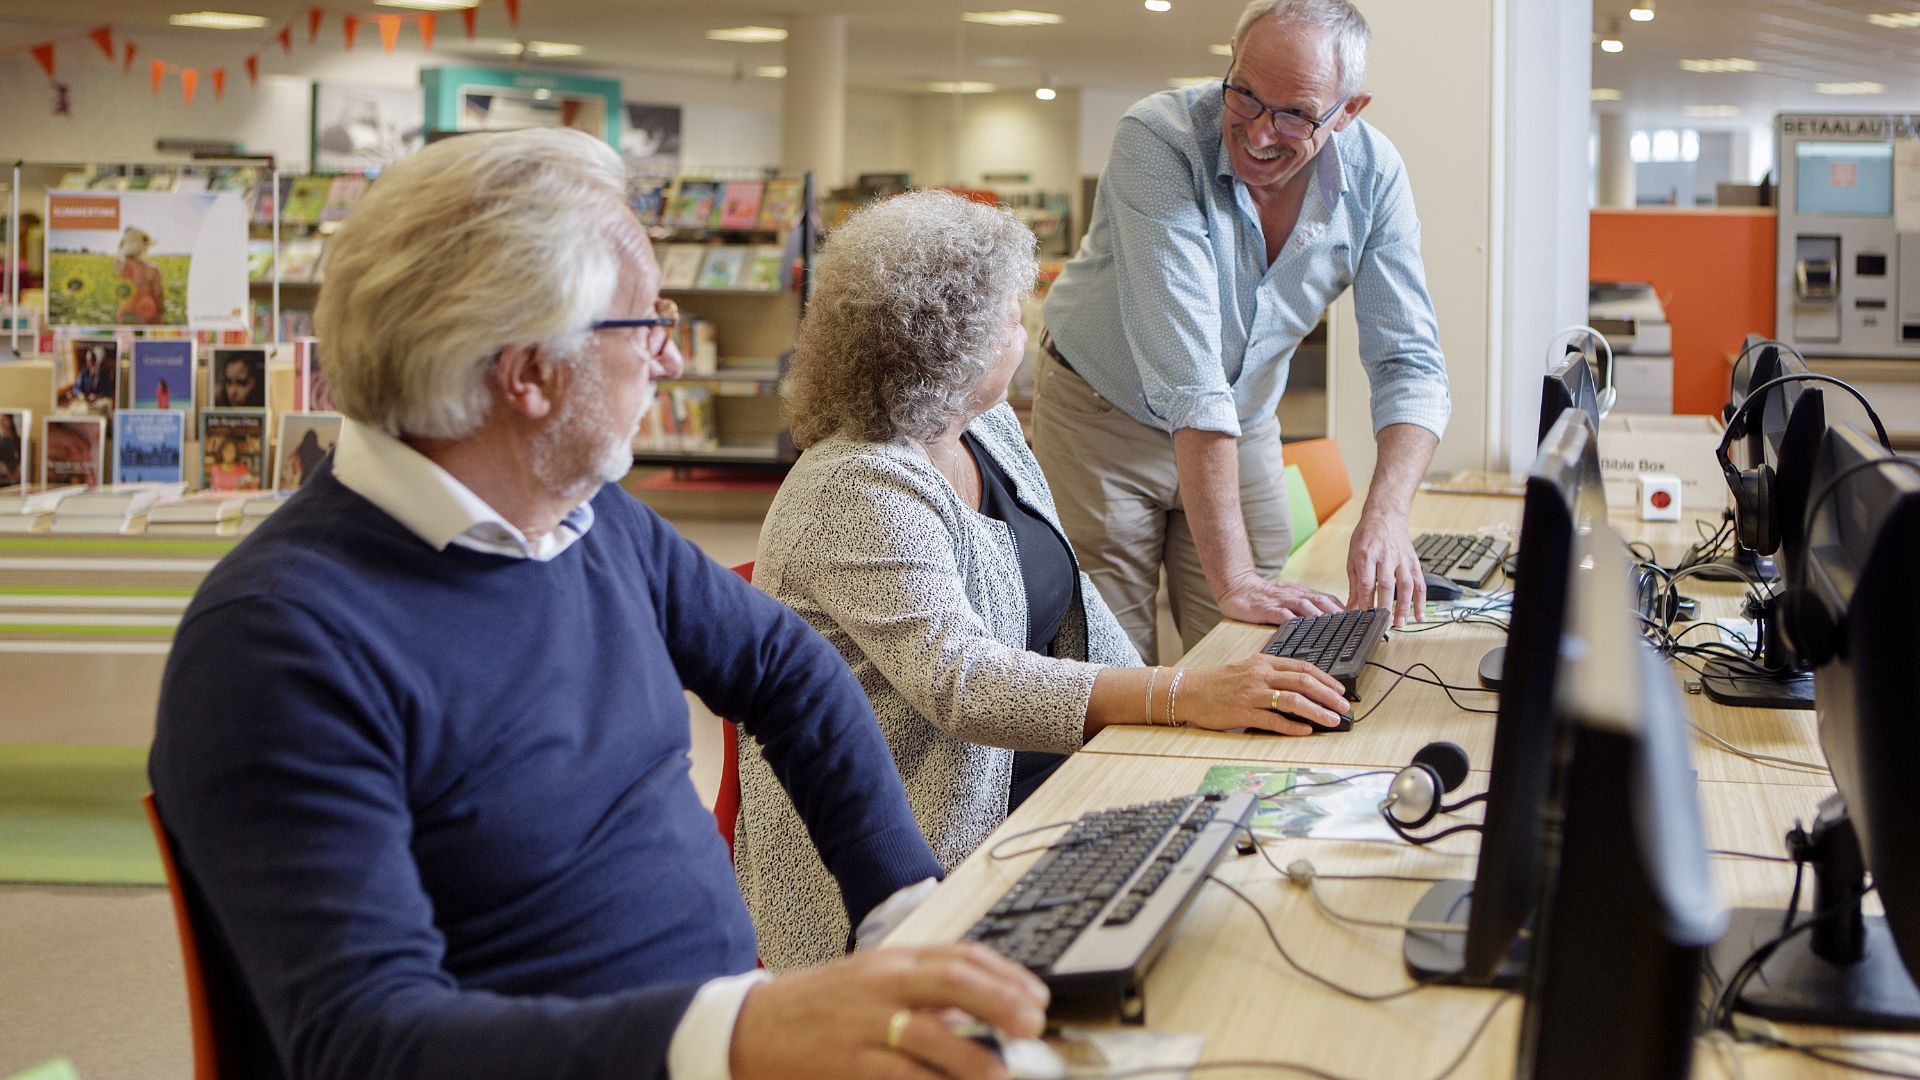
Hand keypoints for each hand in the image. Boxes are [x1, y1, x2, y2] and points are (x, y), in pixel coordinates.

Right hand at [731, 943, 1048, 1079]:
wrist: (749, 1027)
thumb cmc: (818, 1007)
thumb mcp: (870, 982)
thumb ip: (921, 989)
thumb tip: (984, 1009)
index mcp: (892, 961)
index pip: (960, 955)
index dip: (1006, 974)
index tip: (1037, 996)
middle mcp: (882, 985)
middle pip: (953, 983)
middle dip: (1001, 1002)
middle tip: (1033, 1025)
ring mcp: (864, 1024)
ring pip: (930, 1035)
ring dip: (973, 1056)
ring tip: (1002, 1072)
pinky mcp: (847, 1062)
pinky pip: (899, 1075)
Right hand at [1172, 654, 1350, 734]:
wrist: (1187, 690)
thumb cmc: (1216, 682)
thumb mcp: (1246, 668)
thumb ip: (1271, 674)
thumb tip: (1300, 686)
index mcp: (1263, 662)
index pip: (1302, 667)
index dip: (1325, 679)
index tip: (1340, 690)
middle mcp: (1260, 675)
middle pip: (1303, 682)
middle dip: (1328, 695)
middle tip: (1344, 706)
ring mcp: (1252, 694)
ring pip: (1293, 700)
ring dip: (1317, 711)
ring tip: (1332, 720)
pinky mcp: (1243, 713)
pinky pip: (1273, 720)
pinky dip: (1292, 726)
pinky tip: (1305, 731)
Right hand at [1215, 574, 1343, 626]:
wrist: (1236, 587)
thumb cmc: (1262, 596)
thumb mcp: (1287, 597)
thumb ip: (1304, 606)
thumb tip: (1325, 617)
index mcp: (1301, 593)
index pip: (1327, 599)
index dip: (1343, 609)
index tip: (1357, 620)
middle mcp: (1294, 595)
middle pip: (1321, 601)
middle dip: (1338, 613)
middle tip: (1352, 625)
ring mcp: (1281, 601)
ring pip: (1306, 606)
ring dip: (1321, 616)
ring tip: (1334, 627)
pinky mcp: (1267, 609)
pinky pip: (1283, 614)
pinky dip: (1295, 621)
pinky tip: (1303, 629)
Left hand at [1346, 510, 1423, 627]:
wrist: (1386, 517)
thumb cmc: (1367, 537)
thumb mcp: (1353, 556)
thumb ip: (1353, 583)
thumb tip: (1350, 607)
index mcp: (1367, 555)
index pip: (1366, 582)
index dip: (1365, 601)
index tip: (1364, 617)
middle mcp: (1386, 558)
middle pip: (1386, 585)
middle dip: (1385, 607)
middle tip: (1382, 625)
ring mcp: (1402, 561)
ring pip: (1406, 586)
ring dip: (1404, 607)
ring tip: (1400, 624)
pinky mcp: (1414, 563)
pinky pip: (1420, 584)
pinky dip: (1421, 601)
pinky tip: (1419, 616)